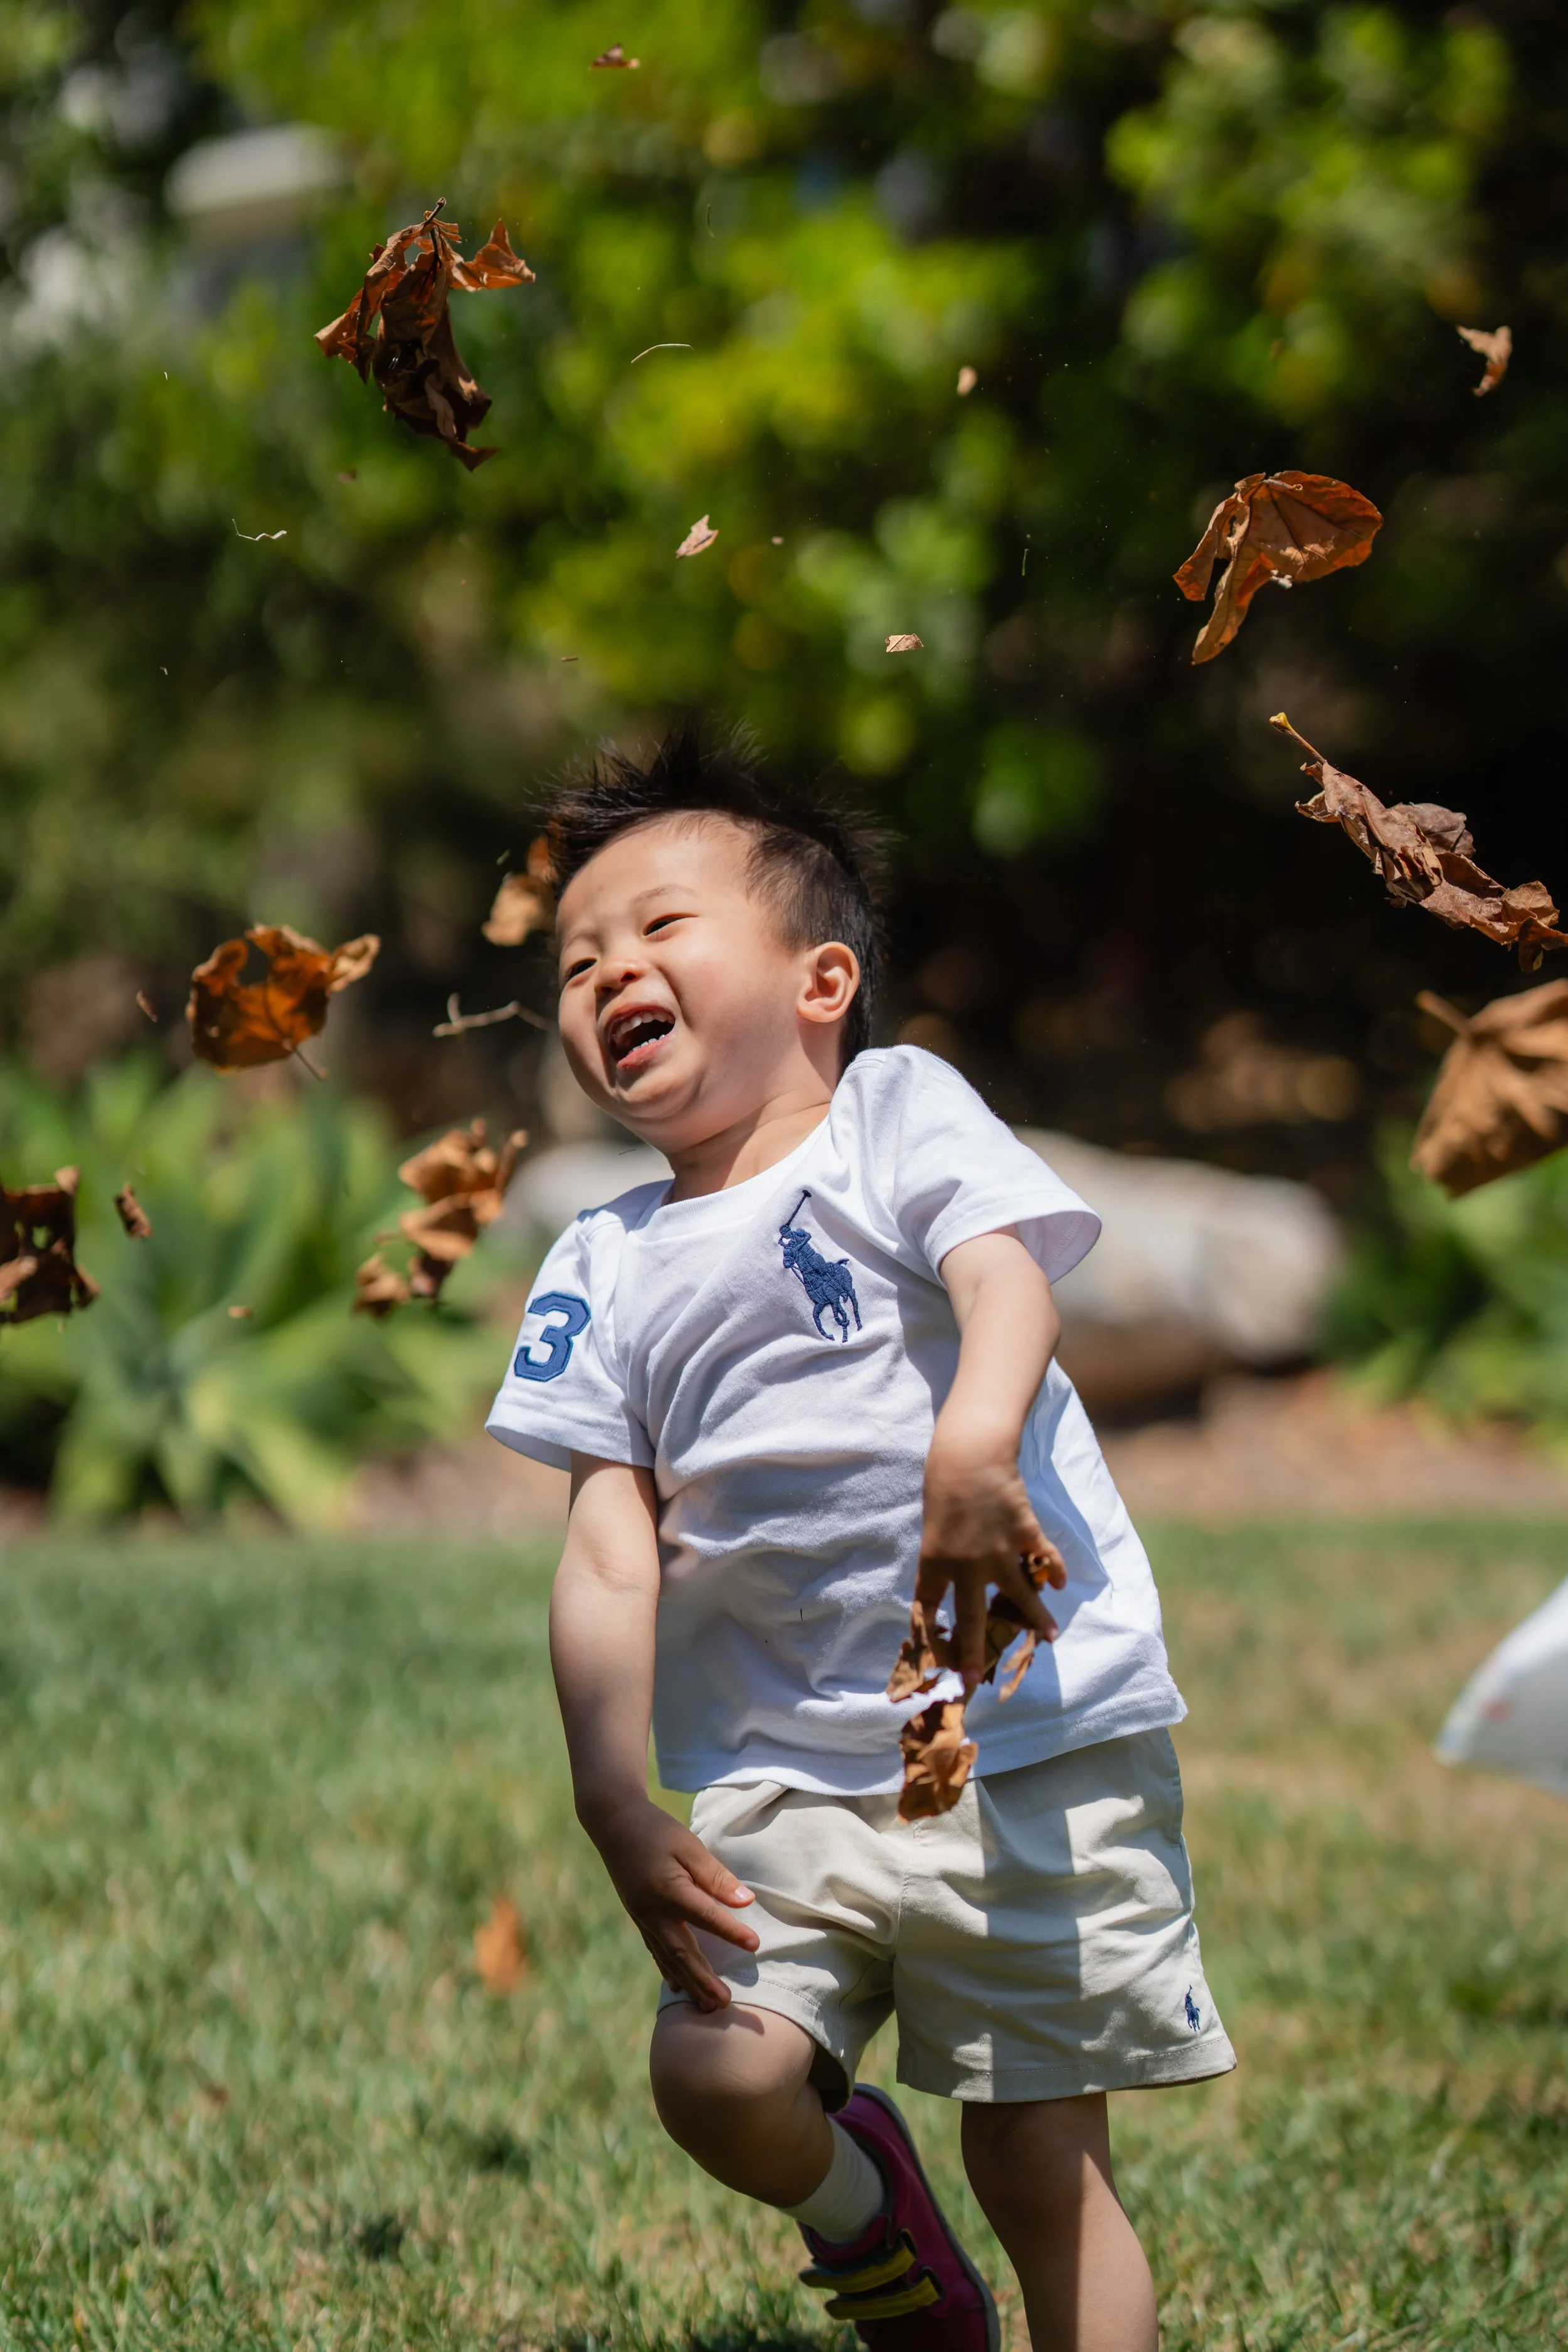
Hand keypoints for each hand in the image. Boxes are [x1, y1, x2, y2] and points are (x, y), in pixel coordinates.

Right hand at [589, 1795, 758, 2010]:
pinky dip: (667, 1969)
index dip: (731, 1931)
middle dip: (704, 1979)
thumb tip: (745, 1900)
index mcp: (669, 1889)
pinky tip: (675, 1985)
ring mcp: (642, 1917)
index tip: (754, 1945)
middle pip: (682, 1952)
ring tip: (707, 2006)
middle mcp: (653, 1911)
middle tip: (724, 2004)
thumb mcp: (689, 1845)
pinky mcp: (638, 1917)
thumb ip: (715, 1875)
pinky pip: (654, 1950)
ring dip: (688, 1983)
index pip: (705, 1915)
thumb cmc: (657, 1831)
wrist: (614, 1824)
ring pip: (668, 1958)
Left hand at [919, 1436, 1065, 1691]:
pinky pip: (1043, 1560)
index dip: (928, 1634)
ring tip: (1050, 1638)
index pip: (928, 1607)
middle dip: (971, 1654)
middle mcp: (967, 1566)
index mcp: (935, 1561)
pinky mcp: (1024, 1536)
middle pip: (970, 1619)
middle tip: (972, 1681)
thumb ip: (944, 1554)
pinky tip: (1062, 1583)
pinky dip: (1055, 1570)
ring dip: (1036, 1619)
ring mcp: (999, 1553)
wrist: (970, 1455)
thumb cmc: (943, 1483)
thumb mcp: (933, 1524)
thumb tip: (955, 1578)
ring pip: (1020, 1596)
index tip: (928, 1659)